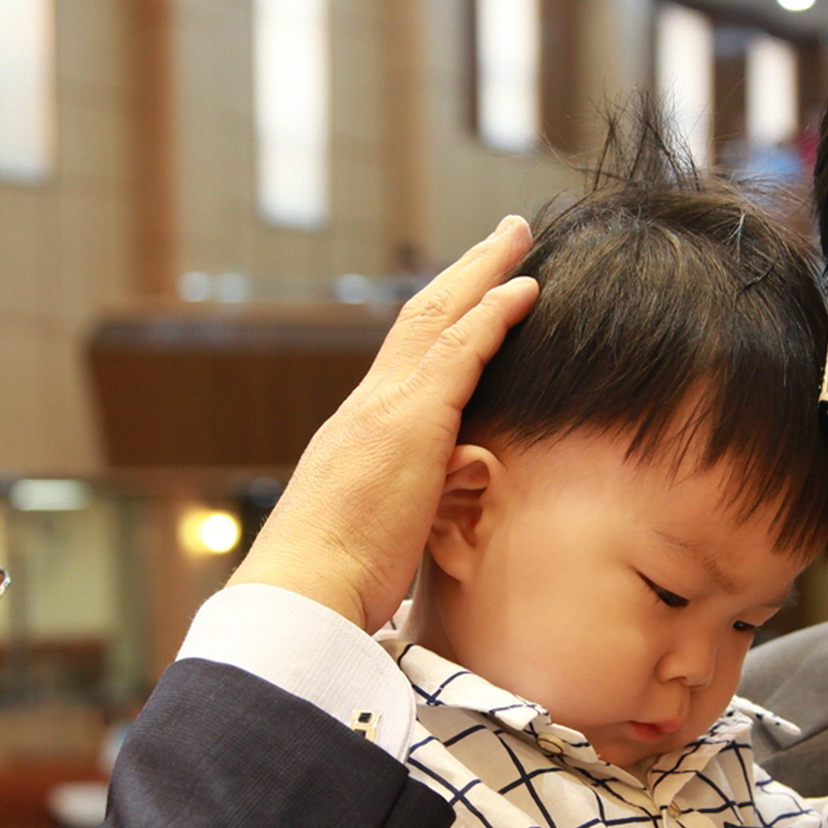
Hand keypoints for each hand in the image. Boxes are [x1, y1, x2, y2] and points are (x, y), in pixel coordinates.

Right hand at [227, 218, 537, 630]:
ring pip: (441, 317)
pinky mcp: (412, 421)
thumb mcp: (379, 536)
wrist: (303, 592)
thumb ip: (414, 506)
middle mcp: (368, 407)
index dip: (442, 320)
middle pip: (421, 319)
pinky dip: (494, 314)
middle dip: (464, 274)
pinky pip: (462, 351)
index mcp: (360, 434)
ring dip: (483, 271)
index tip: (470, 292)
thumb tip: (447, 496)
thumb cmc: (334, 585)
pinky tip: (525, 290)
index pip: (405, 360)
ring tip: (517, 236)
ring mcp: (387, 408)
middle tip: (502, 237)